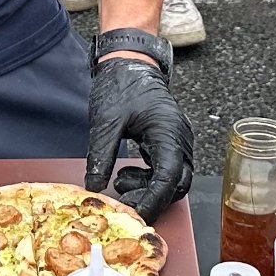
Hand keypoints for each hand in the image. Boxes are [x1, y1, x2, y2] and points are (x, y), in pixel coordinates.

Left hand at [84, 58, 193, 221]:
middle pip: (177, 183)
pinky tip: (126, 172)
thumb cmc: (122, 84)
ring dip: (149, 188)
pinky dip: (148, 178)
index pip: (168, 176)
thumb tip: (95, 185)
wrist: (129, 62)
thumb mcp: (107, 120)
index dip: (153, 199)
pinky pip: (166, 169)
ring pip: (173, 179)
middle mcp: (180, 138)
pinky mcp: (169, 140)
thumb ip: (101, 154)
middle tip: (124, 204)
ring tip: (120, 181)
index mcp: (168, 131)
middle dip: (152, 198)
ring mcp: (177, 139)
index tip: (135, 214)